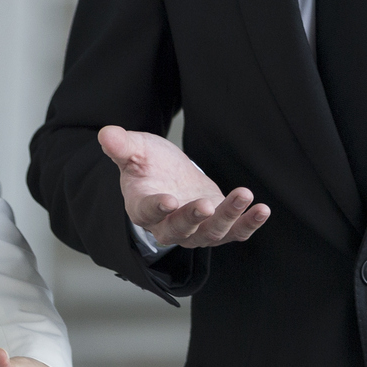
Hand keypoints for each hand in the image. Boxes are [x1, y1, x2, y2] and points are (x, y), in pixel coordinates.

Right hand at [99, 125, 270, 249]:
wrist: (169, 176)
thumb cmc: (148, 164)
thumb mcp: (135, 150)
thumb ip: (121, 146)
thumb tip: (105, 134)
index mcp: (142, 208)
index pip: (148, 213)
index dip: (157, 208)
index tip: (168, 200)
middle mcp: (168, 226)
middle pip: (180, 230)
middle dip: (193, 218)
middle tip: (205, 203)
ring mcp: (196, 230)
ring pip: (211, 233)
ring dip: (228, 216)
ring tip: (244, 194)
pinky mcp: (218, 226)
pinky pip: (235, 233)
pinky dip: (249, 224)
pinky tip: (262, 209)